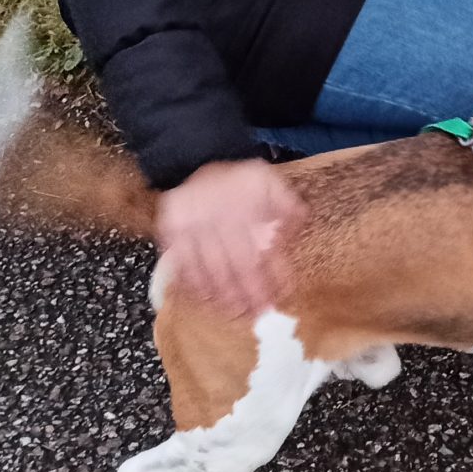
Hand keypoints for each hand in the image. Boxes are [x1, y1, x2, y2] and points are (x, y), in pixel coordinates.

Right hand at [153, 158, 304, 318]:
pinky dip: (192, 283)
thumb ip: (286, 201)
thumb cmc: (235, 177)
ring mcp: (193, 226)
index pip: (265, 249)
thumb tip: (301, 223)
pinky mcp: (171, 230)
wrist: (192, 156)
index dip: (275, 274)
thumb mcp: (267, 178)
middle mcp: (221, 219)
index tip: (283, 295)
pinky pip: (181, 262)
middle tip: (258, 314)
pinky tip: (202, 298)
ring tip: (233, 313)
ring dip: (222, 294)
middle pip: (238, 264)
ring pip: (210, 268)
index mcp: (247, 208)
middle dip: (250, 292)